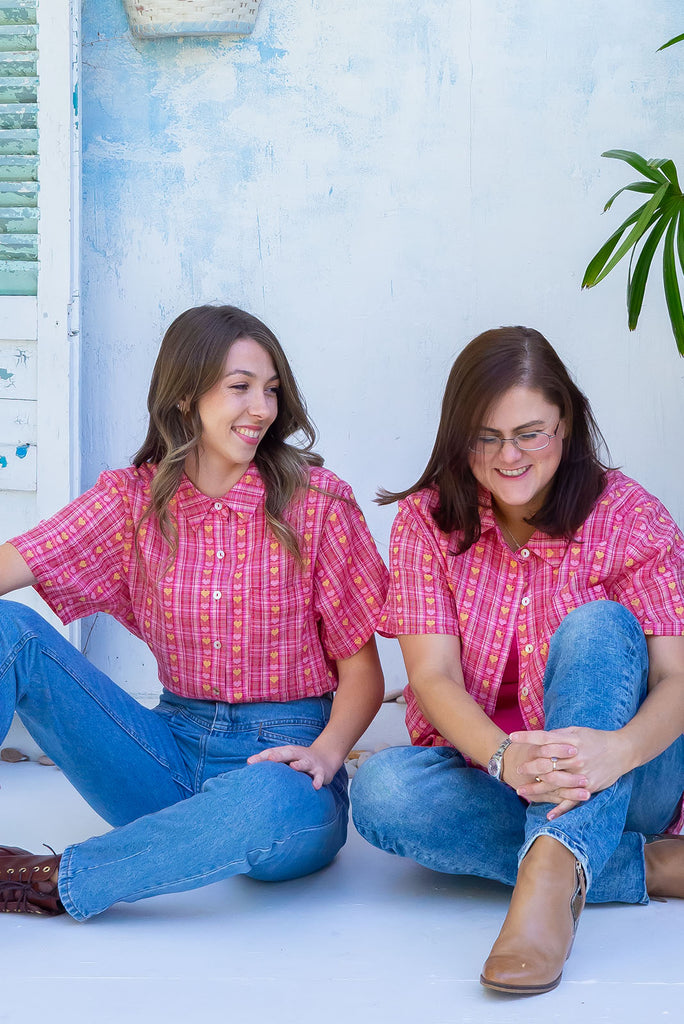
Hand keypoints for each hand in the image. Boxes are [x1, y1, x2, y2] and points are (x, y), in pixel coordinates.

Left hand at [247, 744, 340, 789]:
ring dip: (299, 764)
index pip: (273, 752)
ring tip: (293, 767)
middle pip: (288, 754)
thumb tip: (248, 763)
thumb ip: (270, 760)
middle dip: (279, 755)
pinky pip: (319, 776)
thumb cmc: (298, 760)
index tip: (250, 762)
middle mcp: (298, 755)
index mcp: (287, 752)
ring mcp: (310, 763)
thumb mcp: (286, 758)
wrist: (325, 757)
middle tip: (269, 759)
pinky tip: (314, 786)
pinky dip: (317, 780)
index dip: (262, 757)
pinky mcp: (320, 772)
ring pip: (304, 763)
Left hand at [509, 726, 630, 819]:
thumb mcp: (577, 731)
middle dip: (530, 767)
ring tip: (521, 792)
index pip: (544, 738)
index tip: (512, 737)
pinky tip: (548, 815)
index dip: (527, 737)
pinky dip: (561, 809)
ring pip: (555, 783)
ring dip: (537, 789)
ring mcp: (581, 774)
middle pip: (547, 763)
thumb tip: (540, 737)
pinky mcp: (589, 787)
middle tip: (517, 769)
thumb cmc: (596, 739)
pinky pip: (573, 800)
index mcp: (570, 741)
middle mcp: (574, 757)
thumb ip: (559, 735)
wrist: (622, 751)